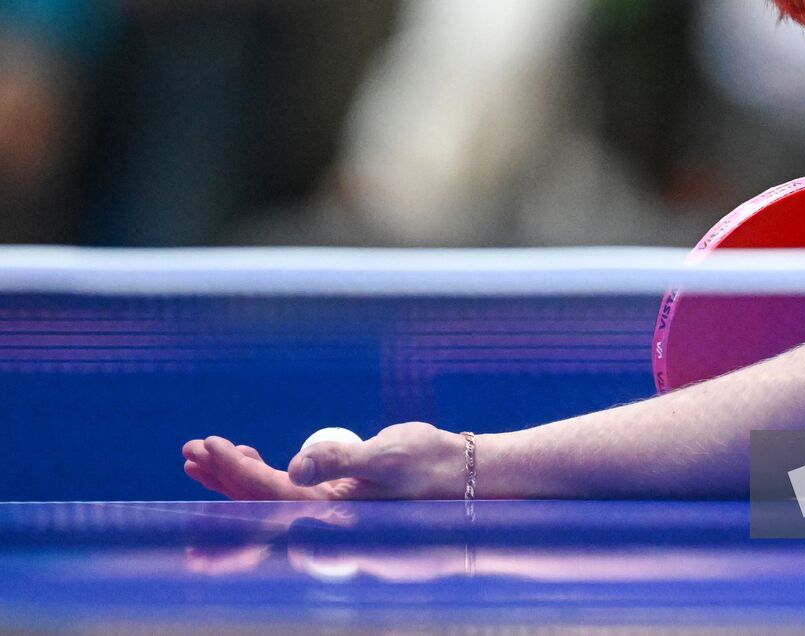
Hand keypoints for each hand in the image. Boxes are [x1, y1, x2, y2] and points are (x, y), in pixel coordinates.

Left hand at [183, 422, 465, 499]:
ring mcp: (325, 508)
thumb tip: (295, 466)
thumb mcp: (386, 458)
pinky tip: (248, 456)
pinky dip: (259, 473)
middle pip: (257, 501)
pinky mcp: (333, 496)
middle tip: (189, 451)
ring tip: (201, 455)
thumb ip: (342, 461)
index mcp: (330, 512)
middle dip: (221, 476)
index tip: (209, 445)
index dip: (234, 470)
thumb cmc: (427, 465)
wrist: (459, 474)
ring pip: (265, 496)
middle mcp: (322, 516)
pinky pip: (283, 490)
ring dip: (233, 476)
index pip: (267, 494)